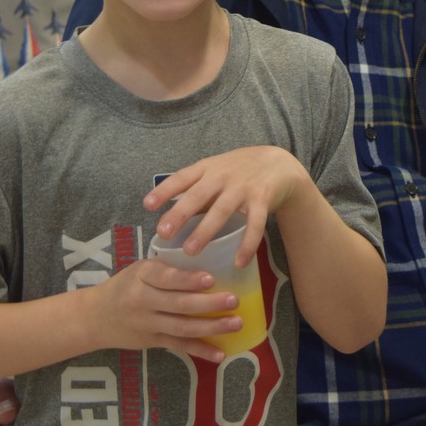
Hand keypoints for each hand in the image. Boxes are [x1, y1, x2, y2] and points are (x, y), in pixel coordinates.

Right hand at [89, 257, 244, 361]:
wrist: (94, 316)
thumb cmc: (126, 285)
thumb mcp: (140, 269)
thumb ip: (168, 268)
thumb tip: (212, 261)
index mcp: (141, 275)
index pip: (166, 277)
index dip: (188, 280)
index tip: (211, 279)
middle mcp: (142, 300)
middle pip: (178, 304)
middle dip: (208, 303)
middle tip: (234, 300)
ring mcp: (147, 324)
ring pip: (182, 327)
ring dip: (211, 327)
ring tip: (235, 323)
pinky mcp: (152, 342)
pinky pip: (179, 346)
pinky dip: (200, 351)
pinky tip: (220, 354)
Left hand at [143, 146, 306, 266]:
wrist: (279, 163)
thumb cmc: (238, 171)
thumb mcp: (214, 171)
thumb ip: (194, 190)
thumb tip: (167, 216)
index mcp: (207, 169)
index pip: (182, 177)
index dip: (164, 190)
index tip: (147, 205)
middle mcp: (223, 176)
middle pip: (198, 195)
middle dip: (180, 214)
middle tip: (163, 232)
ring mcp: (243, 188)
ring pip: (222, 210)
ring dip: (206, 230)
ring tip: (191, 250)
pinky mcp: (262, 200)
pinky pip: (254, 225)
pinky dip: (247, 245)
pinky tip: (238, 262)